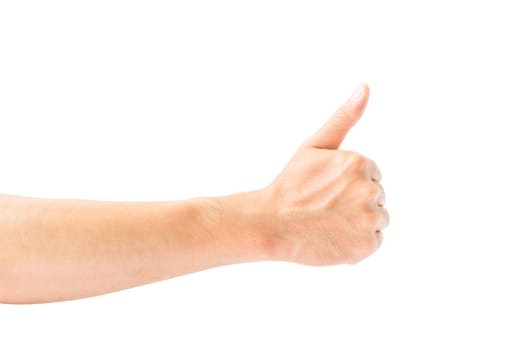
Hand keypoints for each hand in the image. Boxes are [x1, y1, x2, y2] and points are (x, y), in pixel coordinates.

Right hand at [261, 84, 388, 264]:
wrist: (271, 224)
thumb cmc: (291, 184)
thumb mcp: (315, 145)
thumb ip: (344, 117)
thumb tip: (365, 87)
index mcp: (360, 163)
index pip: (371, 175)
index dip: (347, 183)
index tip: (326, 189)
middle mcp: (370, 190)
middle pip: (377, 197)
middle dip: (356, 202)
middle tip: (325, 207)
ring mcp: (369, 220)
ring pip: (377, 220)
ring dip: (359, 222)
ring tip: (330, 222)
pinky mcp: (366, 246)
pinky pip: (373, 242)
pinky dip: (358, 242)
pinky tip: (334, 237)